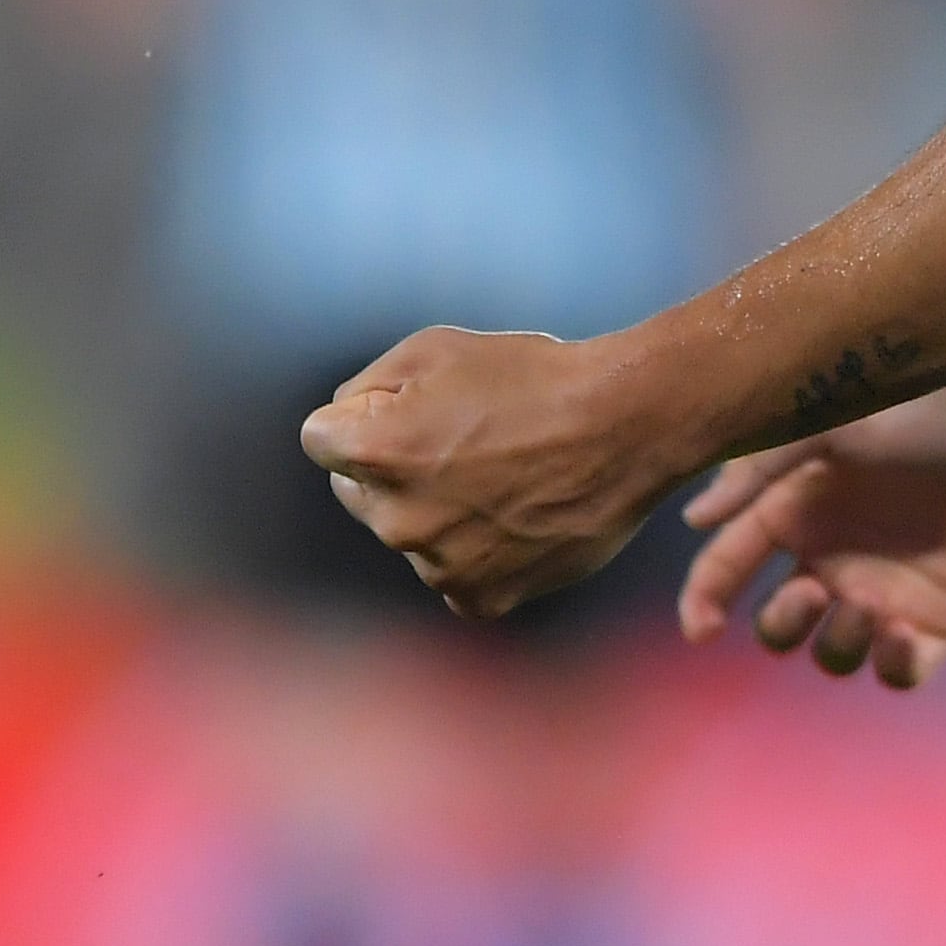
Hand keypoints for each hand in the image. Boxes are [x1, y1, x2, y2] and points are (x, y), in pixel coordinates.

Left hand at [300, 324, 653, 619]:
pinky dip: (475, 550)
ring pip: (412, 535)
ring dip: (438, 510)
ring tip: (503, 473)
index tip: (407, 408)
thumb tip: (343, 419)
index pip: (321, 439)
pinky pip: (454, 575)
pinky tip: (514, 514)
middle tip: (463, 438)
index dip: (361, 415)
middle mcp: (396, 521)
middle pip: (361, 492)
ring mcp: (438, 567)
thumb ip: (368, 384)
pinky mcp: (481, 598)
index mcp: (376, 453)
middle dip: (393, 467)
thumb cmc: (531, 376)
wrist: (624, 426)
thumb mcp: (437, 347)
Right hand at [679, 371, 945, 690]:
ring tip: (867, 609)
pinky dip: (890, 668)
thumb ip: (762, 466)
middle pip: (777, 624)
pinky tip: (901, 637)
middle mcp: (833, 560)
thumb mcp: (834, 421)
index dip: (705, 599)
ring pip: (831, 654)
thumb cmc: (923, 416)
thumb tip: (694, 520)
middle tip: (812, 592)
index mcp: (799, 512)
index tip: (702, 630)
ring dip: (835, 644)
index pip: (731, 565)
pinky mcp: (935, 625)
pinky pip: (897, 675)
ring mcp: (882, 596)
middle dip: (779, 625)